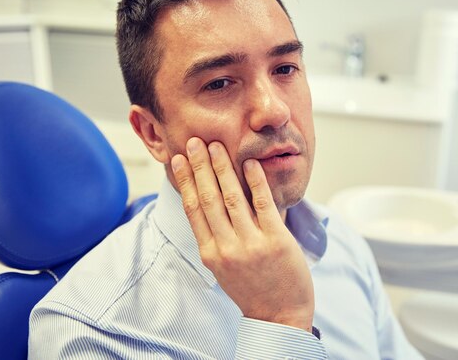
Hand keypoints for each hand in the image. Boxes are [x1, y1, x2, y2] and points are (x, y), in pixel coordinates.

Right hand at [171, 137, 314, 331]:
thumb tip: (205, 204)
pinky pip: (263, 205)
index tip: (178, 159)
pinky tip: (250, 164)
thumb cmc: (252, 288)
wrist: (280, 316)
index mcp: (210, 253)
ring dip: (222, 169)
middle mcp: (226, 248)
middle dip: (200, 167)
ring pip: (232, 198)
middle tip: (194, 142)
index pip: (193, 209)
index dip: (185, 181)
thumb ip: (214, 238)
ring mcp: (251, 244)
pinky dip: (256, 182)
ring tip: (216, 146)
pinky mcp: (276, 241)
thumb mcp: (223, 267)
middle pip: (208, 199)